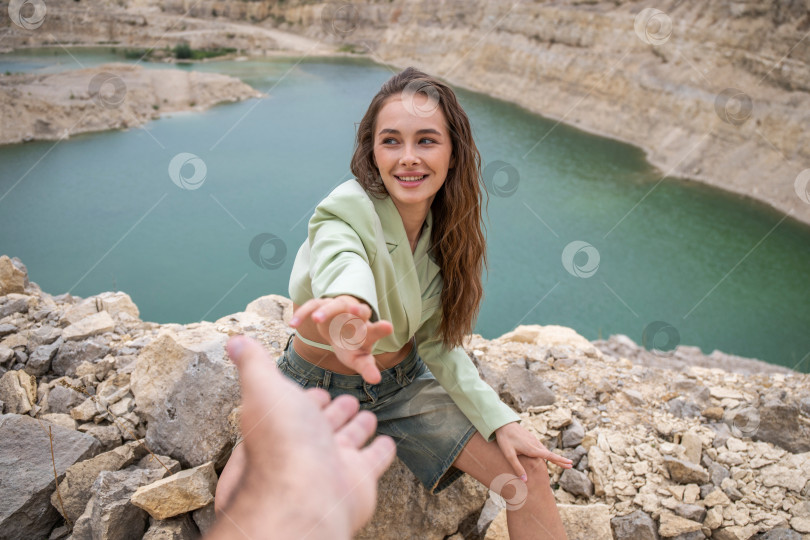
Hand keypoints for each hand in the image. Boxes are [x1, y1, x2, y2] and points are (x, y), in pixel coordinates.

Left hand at [210, 335, 396, 539]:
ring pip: (349, 440)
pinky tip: (387, 443)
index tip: (318, 390)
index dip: (307, 398)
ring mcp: (333, 464)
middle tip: (348, 400)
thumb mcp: (264, 388)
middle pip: (324, 425)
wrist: (308, 491)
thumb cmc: (283, 438)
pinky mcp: (359, 478)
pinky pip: (374, 459)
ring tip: (368, 416)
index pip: (296, 409)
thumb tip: (235, 341)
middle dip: (335, 411)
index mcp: (283, 425)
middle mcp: (306, 446)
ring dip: (358, 428)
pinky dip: (381, 450)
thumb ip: (255, 364)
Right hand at [290, 295, 392, 383]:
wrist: (340, 327)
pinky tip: (292, 325)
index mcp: (367, 330)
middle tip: (356, 310)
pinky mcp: (322, 305)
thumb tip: (376, 380)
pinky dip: (302, 314)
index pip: (376, 330)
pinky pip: (312, 306)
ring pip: (334, 306)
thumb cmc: (351, 347)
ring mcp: (339, 308)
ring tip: (317, 320)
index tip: (388, 327)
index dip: (380, 329)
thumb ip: (367, 368)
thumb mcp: (358, 358)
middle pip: (359, 311)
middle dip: (358, 310)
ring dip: (327, 311)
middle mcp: (356, 316)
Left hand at [494, 421, 572, 480]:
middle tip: (570, 465)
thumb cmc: (504, 439)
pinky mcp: (530, 437)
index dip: (560, 461)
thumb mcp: (509, 455)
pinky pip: (540, 447)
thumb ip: (517, 467)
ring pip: (545, 450)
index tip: (570, 464)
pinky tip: (545, 455)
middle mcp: (535, 444)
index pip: (550, 456)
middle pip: (550, 454)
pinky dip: (545, 452)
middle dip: (560, 460)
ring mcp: (533, 440)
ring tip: (560, 462)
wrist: (502, 423)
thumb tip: (525, 480)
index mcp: (532, 449)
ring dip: (553, 456)